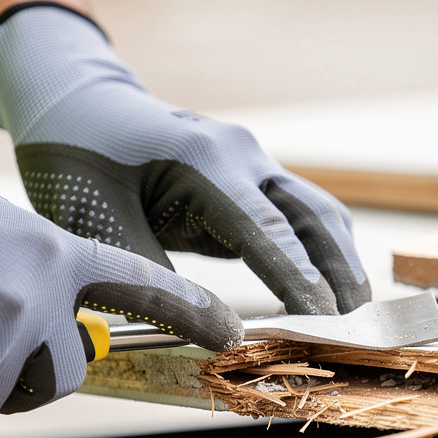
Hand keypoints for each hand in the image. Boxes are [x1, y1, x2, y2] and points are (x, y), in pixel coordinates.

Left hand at [0, 3, 370, 316]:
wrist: (78, 107)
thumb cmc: (79, 163)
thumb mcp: (95, 225)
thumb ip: (149, 278)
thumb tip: (208, 330)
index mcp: (206, 162)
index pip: (268, 232)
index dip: (300, 281)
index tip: (326, 323)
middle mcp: (243, 155)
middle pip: (314, 218)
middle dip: (340, 274)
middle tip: (359, 330)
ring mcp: (252, 162)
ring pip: (317, 213)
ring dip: (339, 262)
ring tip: (353, 316)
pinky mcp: (250, 177)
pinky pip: (299, 214)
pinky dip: (319, 251)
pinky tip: (327, 288)